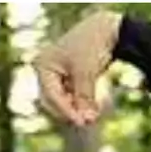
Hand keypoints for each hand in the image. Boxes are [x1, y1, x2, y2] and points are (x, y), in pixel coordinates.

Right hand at [33, 10, 122, 126]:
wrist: (107, 29)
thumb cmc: (93, 46)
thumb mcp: (87, 73)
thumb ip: (84, 98)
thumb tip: (86, 121)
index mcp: (43, 65)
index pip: (51, 95)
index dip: (66, 111)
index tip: (82, 123)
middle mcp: (45, 69)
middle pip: (53, 100)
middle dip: (70, 111)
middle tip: (88, 122)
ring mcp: (55, 72)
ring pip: (63, 99)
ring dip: (77, 109)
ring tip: (94, 116)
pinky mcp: (67, 75)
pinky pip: (70, 95)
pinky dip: (81, 102)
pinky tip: (94, 110)